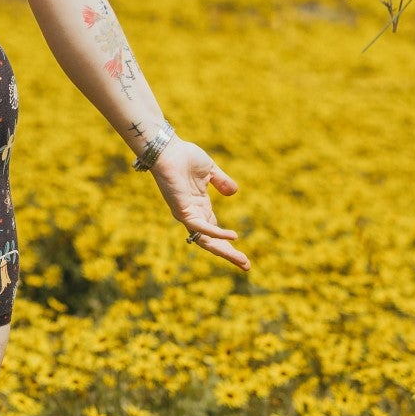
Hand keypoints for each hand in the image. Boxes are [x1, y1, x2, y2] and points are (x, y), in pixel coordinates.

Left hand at [151, 140, 247, 270]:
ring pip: (206, 240)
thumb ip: (221, 181)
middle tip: (246, 266)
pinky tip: (232, 237)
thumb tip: (234, 192)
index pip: (215, 231)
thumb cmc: (185, 156)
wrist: (168, 149)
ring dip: (225, 251)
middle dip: (228, 254)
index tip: (243, 256)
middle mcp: (193, 214)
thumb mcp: (210, 170)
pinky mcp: (182, 211)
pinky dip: (216, 233)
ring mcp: (187, 214)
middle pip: (212, 241)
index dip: (228, 243)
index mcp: (199, 206)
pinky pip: (201, 227)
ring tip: (242, 261)